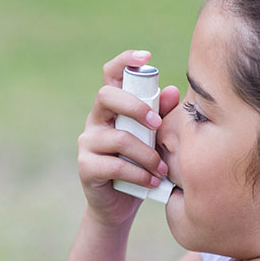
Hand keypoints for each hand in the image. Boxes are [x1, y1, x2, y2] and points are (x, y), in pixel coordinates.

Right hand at [77, 49, 179, 227]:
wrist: (122, 204)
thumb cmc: (141, 164)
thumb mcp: (155, 139)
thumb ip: (162, 115)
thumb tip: (173, 91)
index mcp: (113, 107)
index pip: (111, 74)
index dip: (125, 60)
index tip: (146, 56)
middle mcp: (96, 119)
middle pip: (108, 96)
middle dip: (136, 107)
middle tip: (158, 124)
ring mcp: (88, 142)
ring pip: (118, 138)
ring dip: (147, 153)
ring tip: (163, 169)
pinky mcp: (87, 167)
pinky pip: (115, 165)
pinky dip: (139, 174)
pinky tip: (153, 182)